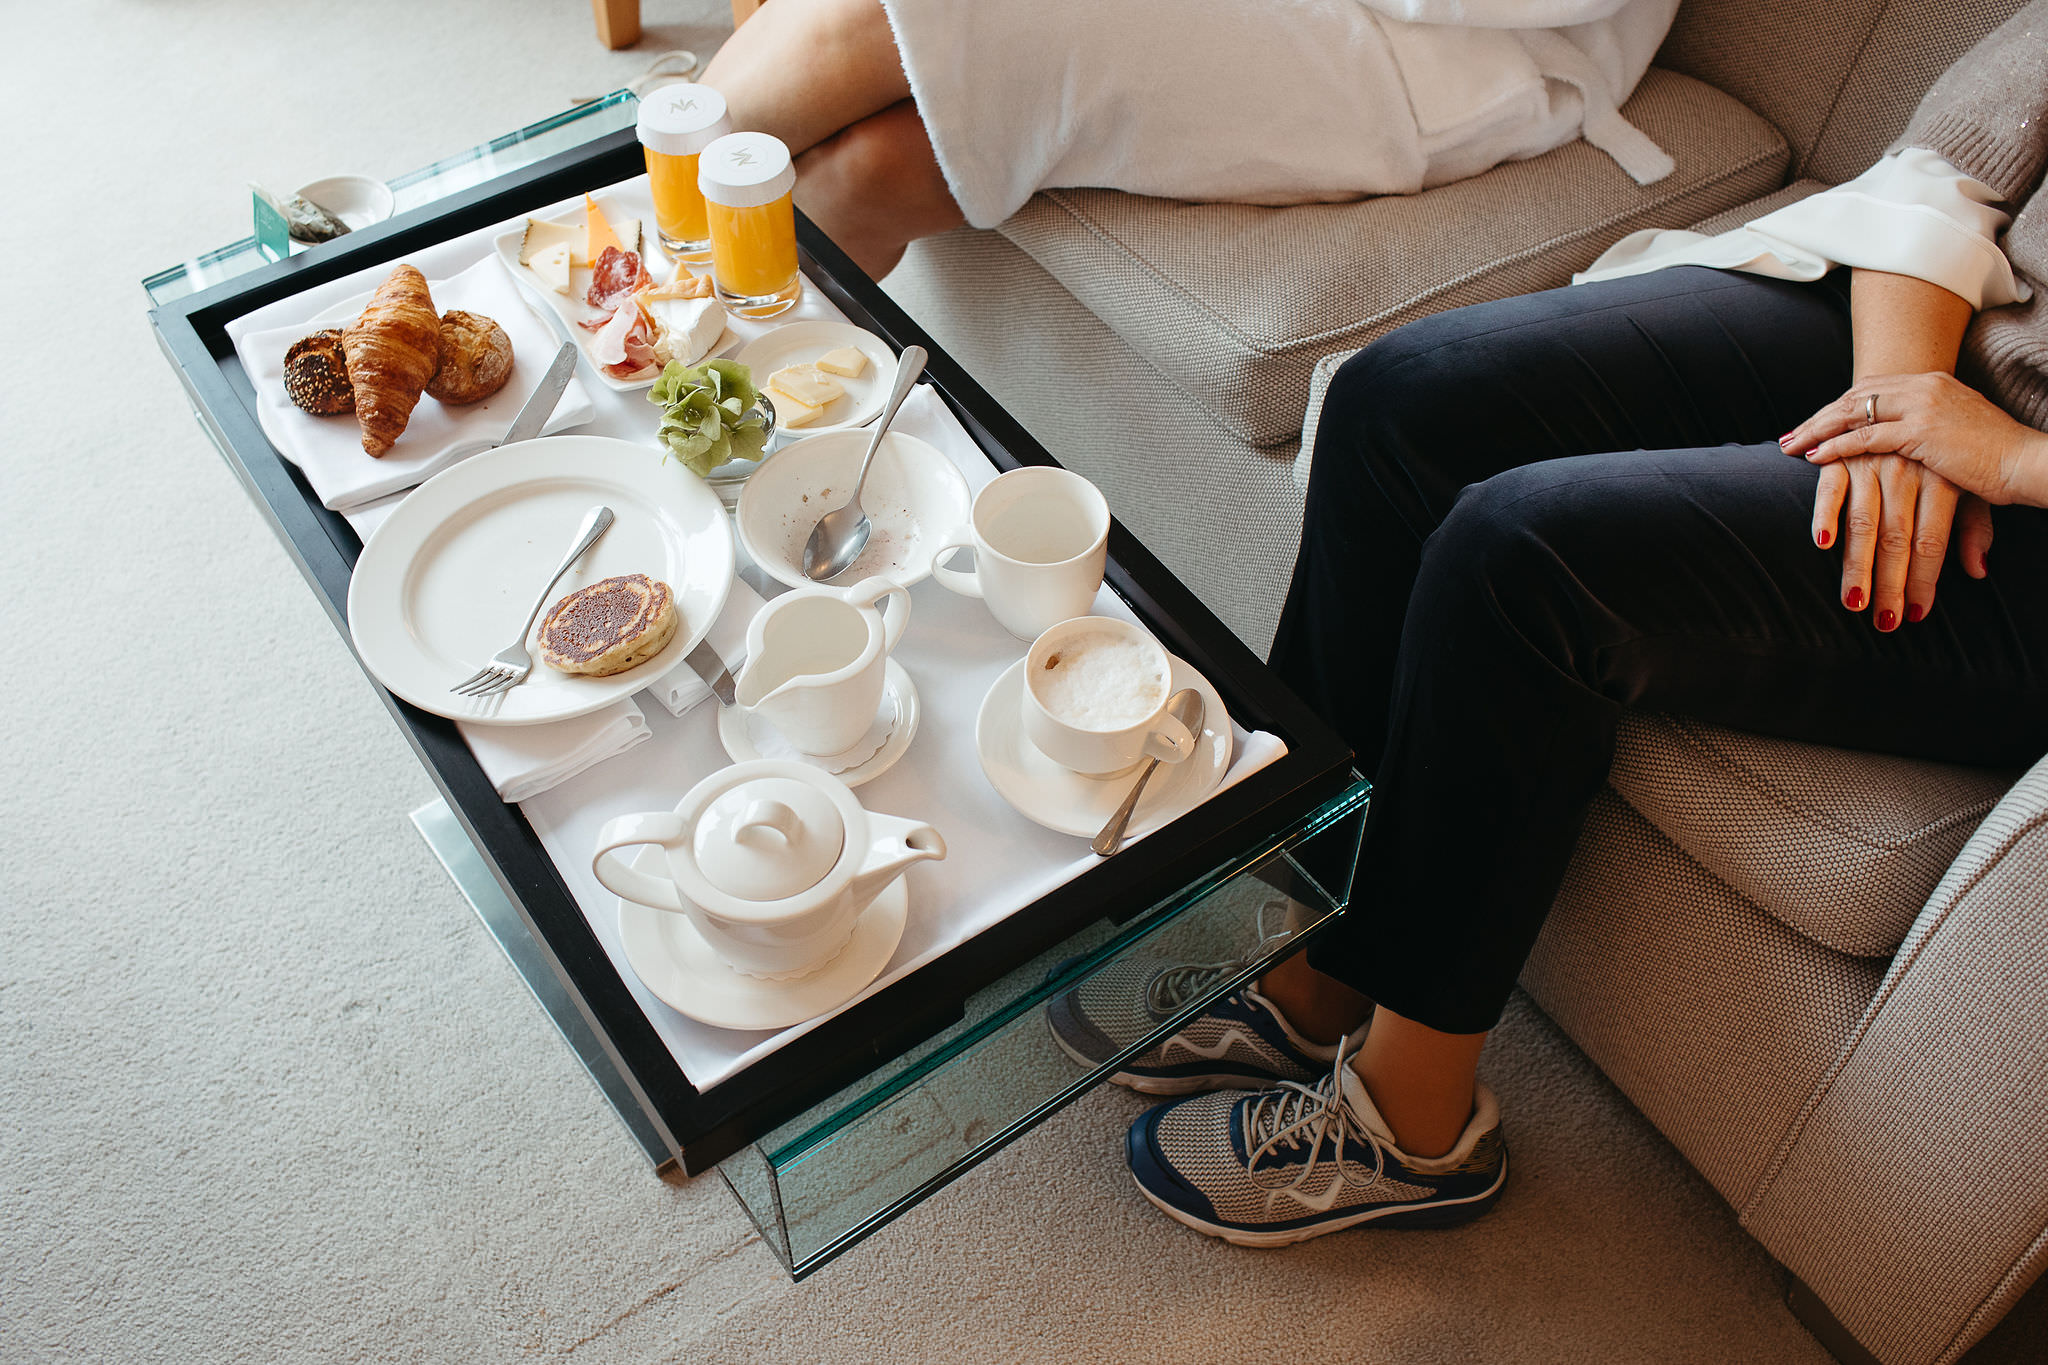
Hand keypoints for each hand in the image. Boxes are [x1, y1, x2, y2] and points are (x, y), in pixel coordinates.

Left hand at [1783, 371, 2039, 504]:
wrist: (2026, 461)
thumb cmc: (1995, 454)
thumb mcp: (1955, 430)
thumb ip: (1924, 428)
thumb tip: (1900, 443)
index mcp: (1932, 382)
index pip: (1872, 388)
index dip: (1838, 406)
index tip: (1814, 423)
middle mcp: (1925, 386)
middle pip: (1856, 395)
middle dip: (1820, 417)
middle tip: (1792, 435)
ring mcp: (1923, 406)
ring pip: (1854, 412)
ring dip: (1818, 431)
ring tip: (1792, 447)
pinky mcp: (1921, 432)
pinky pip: (1866, 438)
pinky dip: (1836, 447)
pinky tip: (1815, 458)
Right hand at [1807, 453, 1991, 627]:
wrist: (1912, 391)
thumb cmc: (1942, 452)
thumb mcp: (1969, 486)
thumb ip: (1974, 528)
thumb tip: (1979, 571)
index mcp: (1941, 481)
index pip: (1931, 540)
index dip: (1923, 579)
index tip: (1914, 614)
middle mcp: (1908, 473)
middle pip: (1897, 538)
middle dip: (1888, 583)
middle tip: (1880, 621)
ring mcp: (1874, 462)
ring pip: (1863, 522)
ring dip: (1856, 566)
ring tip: (1851, 601)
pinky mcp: (1843, 453)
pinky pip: (1830, 487)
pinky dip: (1823, 513)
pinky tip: (1821, 542)